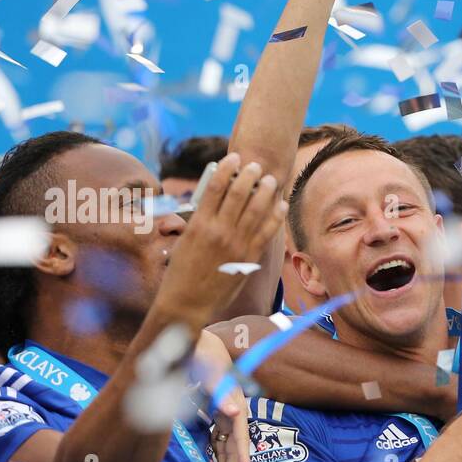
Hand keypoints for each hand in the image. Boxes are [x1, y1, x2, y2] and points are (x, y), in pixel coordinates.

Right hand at [157, 154, 285, 325]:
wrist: (186, 304)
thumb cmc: (181, 273)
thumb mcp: (185, 241)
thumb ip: (201, 222)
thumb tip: (214, 204)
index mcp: (199, 223)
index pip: (215, 187)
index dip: (227, 168)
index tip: (233, 157)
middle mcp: (218, 231)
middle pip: (238, 194)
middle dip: (249, 176)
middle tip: (255, 166)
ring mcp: (235, 245)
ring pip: (255, 210)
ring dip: (265, 192)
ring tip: (270, 180)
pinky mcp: (248, 259)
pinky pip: (266, 233)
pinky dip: (275, 217)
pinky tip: (280, 205)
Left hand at [193, 330, 251, 461]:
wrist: (191, 336)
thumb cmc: (200, 347)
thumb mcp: (208, 363)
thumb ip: (219, 387)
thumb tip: (234, 412)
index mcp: (233, 400)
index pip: (240, 434)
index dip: (243, 455)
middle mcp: (231, 409)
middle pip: (235, 444)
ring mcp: (222, 410)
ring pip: (226, 443)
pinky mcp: (212, 410)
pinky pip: (217, 436)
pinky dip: (217, 453)